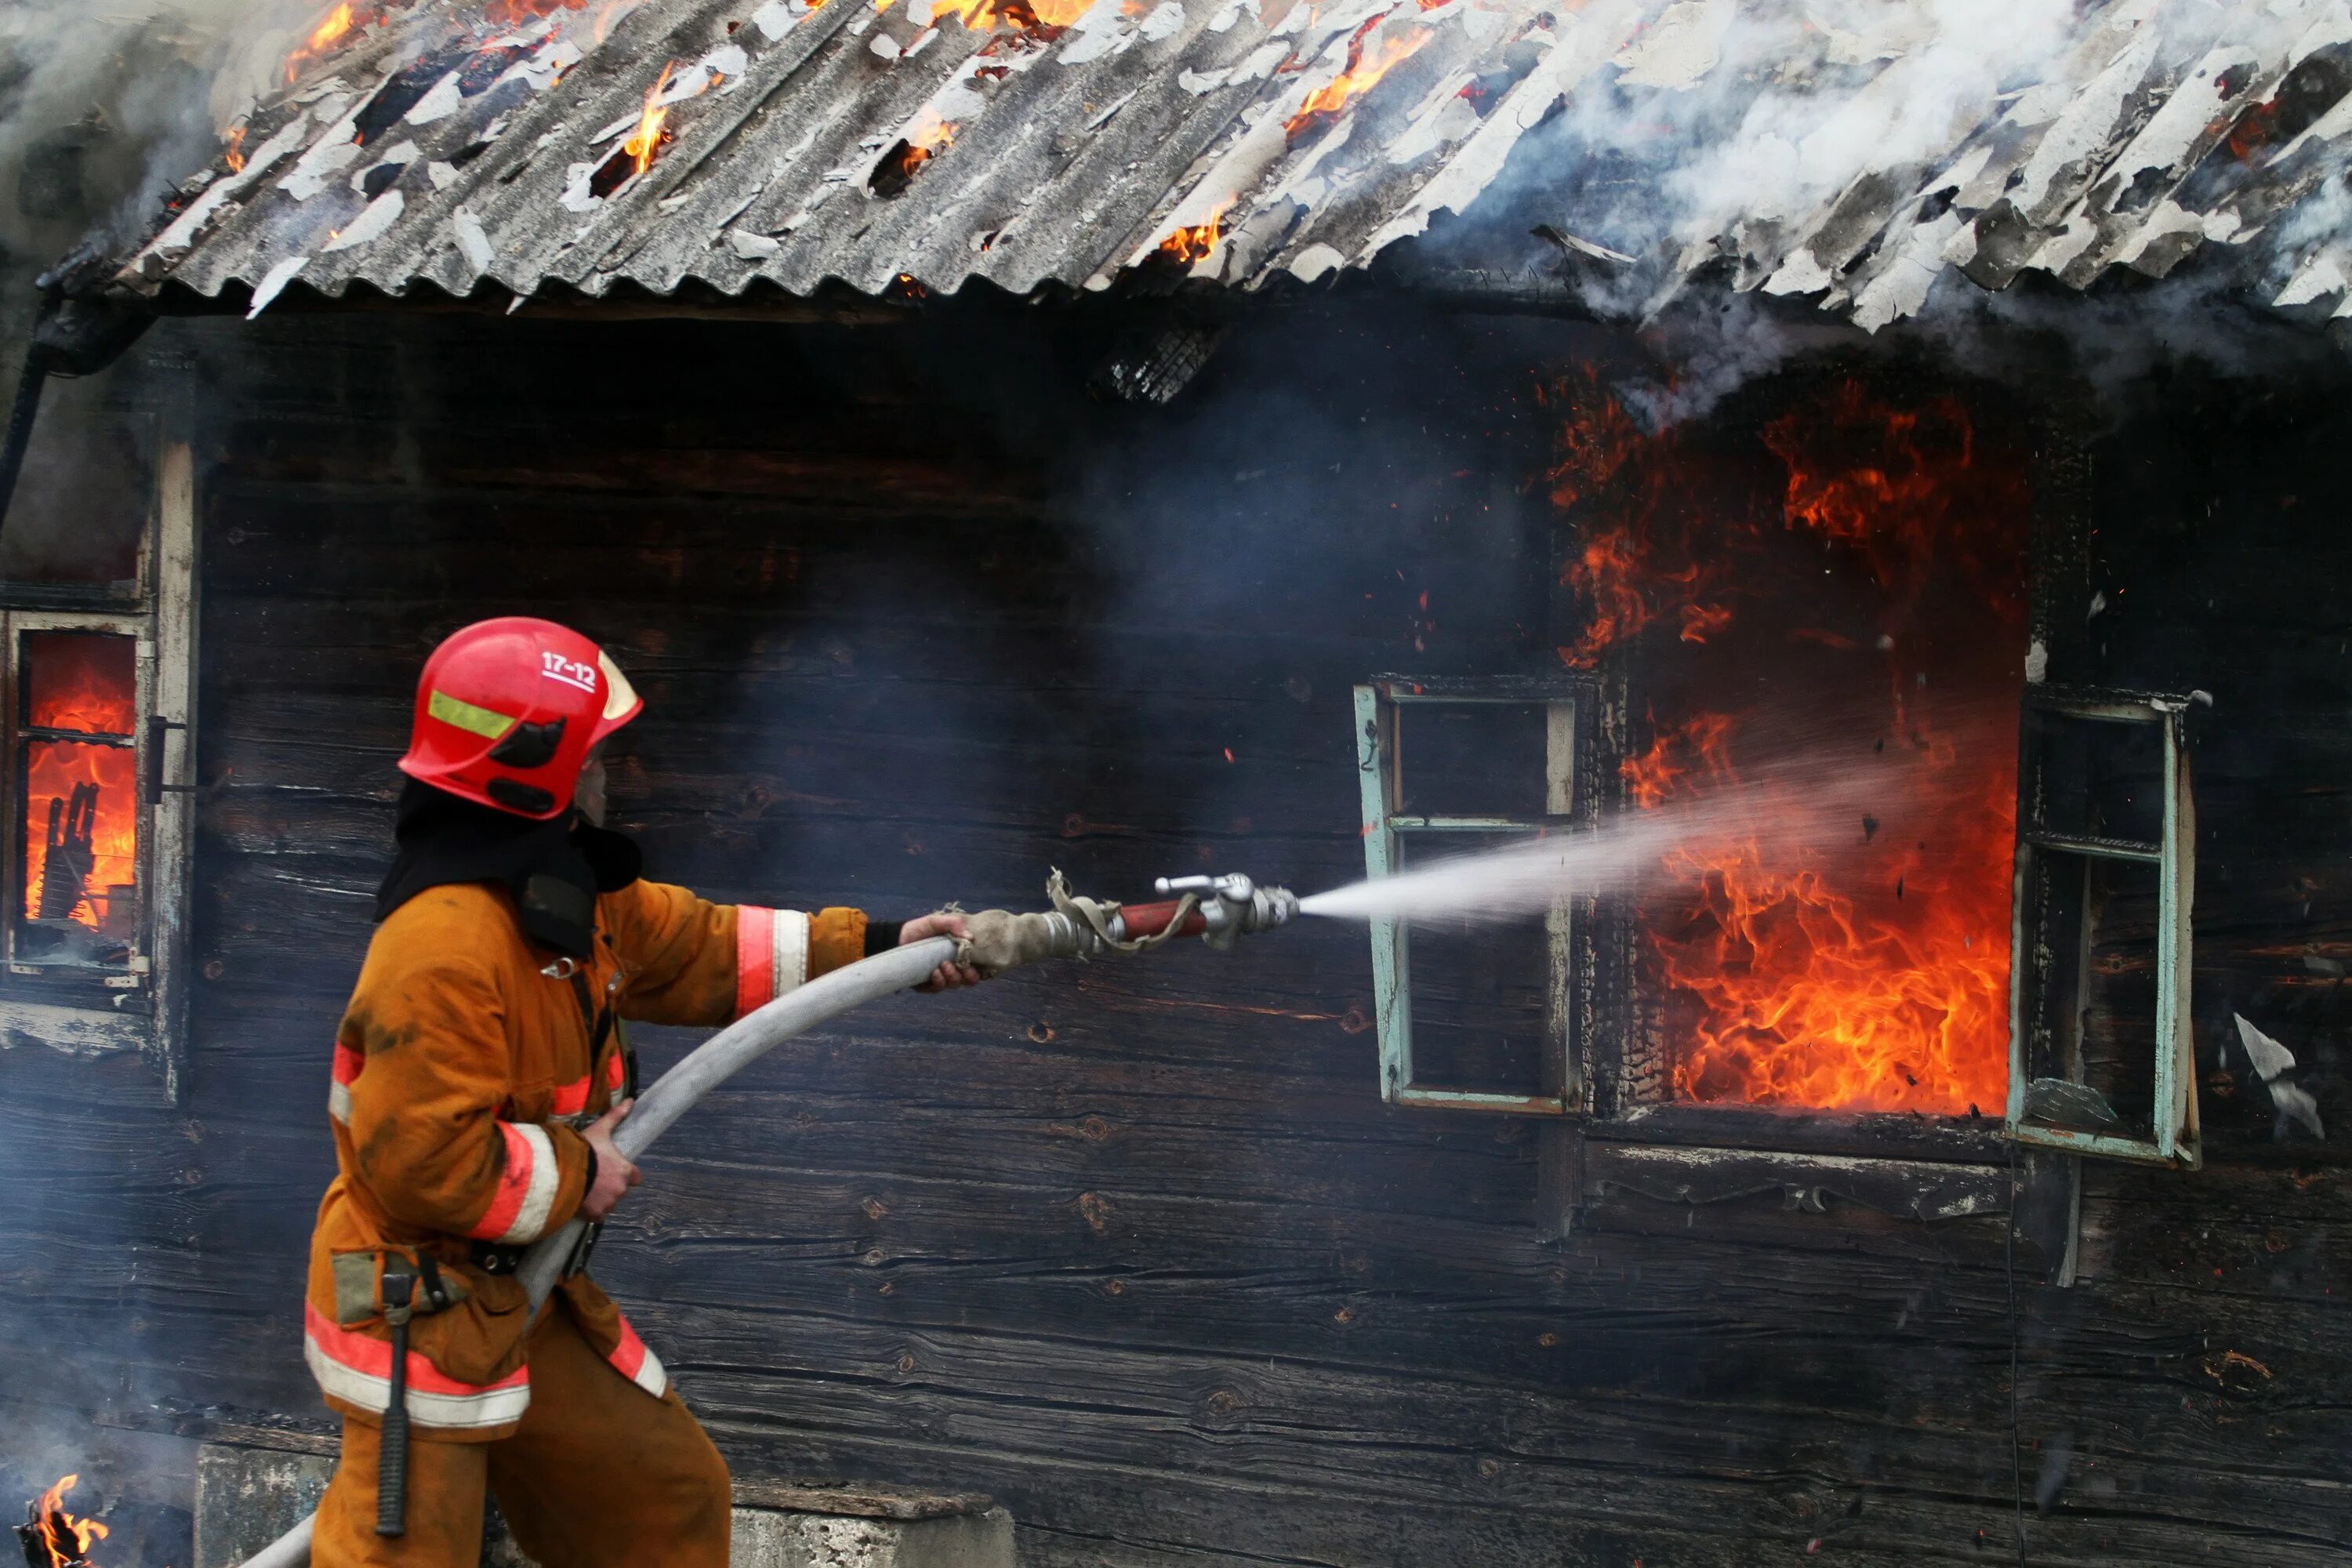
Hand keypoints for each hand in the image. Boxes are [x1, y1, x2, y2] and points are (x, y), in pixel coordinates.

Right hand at [579, 1099, 641, 1220]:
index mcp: (626, 1171)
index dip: (626, 1174)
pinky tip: (581, 1202)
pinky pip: (597, 1216)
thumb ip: (616, 1116)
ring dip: (601, 1200)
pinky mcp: (595, 1215)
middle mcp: (621, 1189)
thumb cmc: (584, 1149)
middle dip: (610, 1187)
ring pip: (609, 1204)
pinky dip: (591, 1212)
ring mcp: (608, 1204)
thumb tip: (631, 1100)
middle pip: (620, 1191)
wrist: (563, 1171)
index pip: (636, 1177)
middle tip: (594, 1179)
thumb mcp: (600, 1130)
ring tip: (585, 1189)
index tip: (613, 1171)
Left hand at [900, 912, 981, 990]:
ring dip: (952, 977)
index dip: (983, 968)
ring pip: (955, 984)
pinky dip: (939, 982)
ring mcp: (941, 977)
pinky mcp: (927, 985)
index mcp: (960, 953)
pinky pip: (938, 989)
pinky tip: (934, 973)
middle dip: (968, 975)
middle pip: (970, 980)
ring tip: (942, 965)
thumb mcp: (937, 921)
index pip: (979, 965)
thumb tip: (971, 938)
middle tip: (959, 965)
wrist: (897, 938)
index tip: (977, 962)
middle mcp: (953, 967)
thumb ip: (954, 924)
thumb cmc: (920, 929)